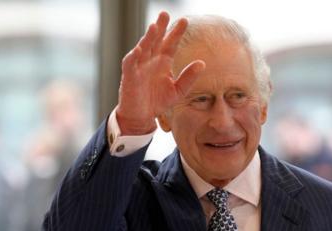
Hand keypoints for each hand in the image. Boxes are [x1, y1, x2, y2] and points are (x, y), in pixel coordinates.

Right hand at [115, 11, 205, 134]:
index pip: (170, 44)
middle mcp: (151, 61)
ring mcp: (139, 67)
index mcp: (163, 62)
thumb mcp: (178, 90)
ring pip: (143, 48)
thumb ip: (189, 77)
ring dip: (148, 37)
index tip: (185, 21)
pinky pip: (130, 64)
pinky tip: (139, 48)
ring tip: (154, 26)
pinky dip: (134, 56)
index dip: (176, 33)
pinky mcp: (129, 77)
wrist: (142, 116)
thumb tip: (202, 63)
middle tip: (165, 13)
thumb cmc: (158, 101)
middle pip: (156, 41)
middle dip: (160, 27)